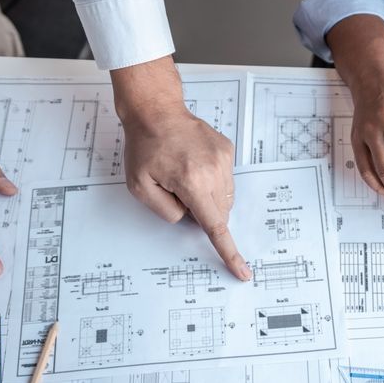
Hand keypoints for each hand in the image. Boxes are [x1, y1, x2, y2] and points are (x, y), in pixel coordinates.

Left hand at [113, 59, 249, 280]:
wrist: (156, 111)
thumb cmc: (144, 147)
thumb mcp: (140, 188)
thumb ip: (167, 212)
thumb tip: (190, 218)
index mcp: (191, 182)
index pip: (215, 226)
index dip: (229, 252)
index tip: (242, 271)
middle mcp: (214, 171)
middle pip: (220, 213)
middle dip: (202, 213)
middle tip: (177, 192)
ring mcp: (224, 159)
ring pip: (225, 199)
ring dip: (208, 198)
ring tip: (185, 175)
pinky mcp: (227, 151)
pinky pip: (226, 180)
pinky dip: (212, 182)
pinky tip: (194, 165)